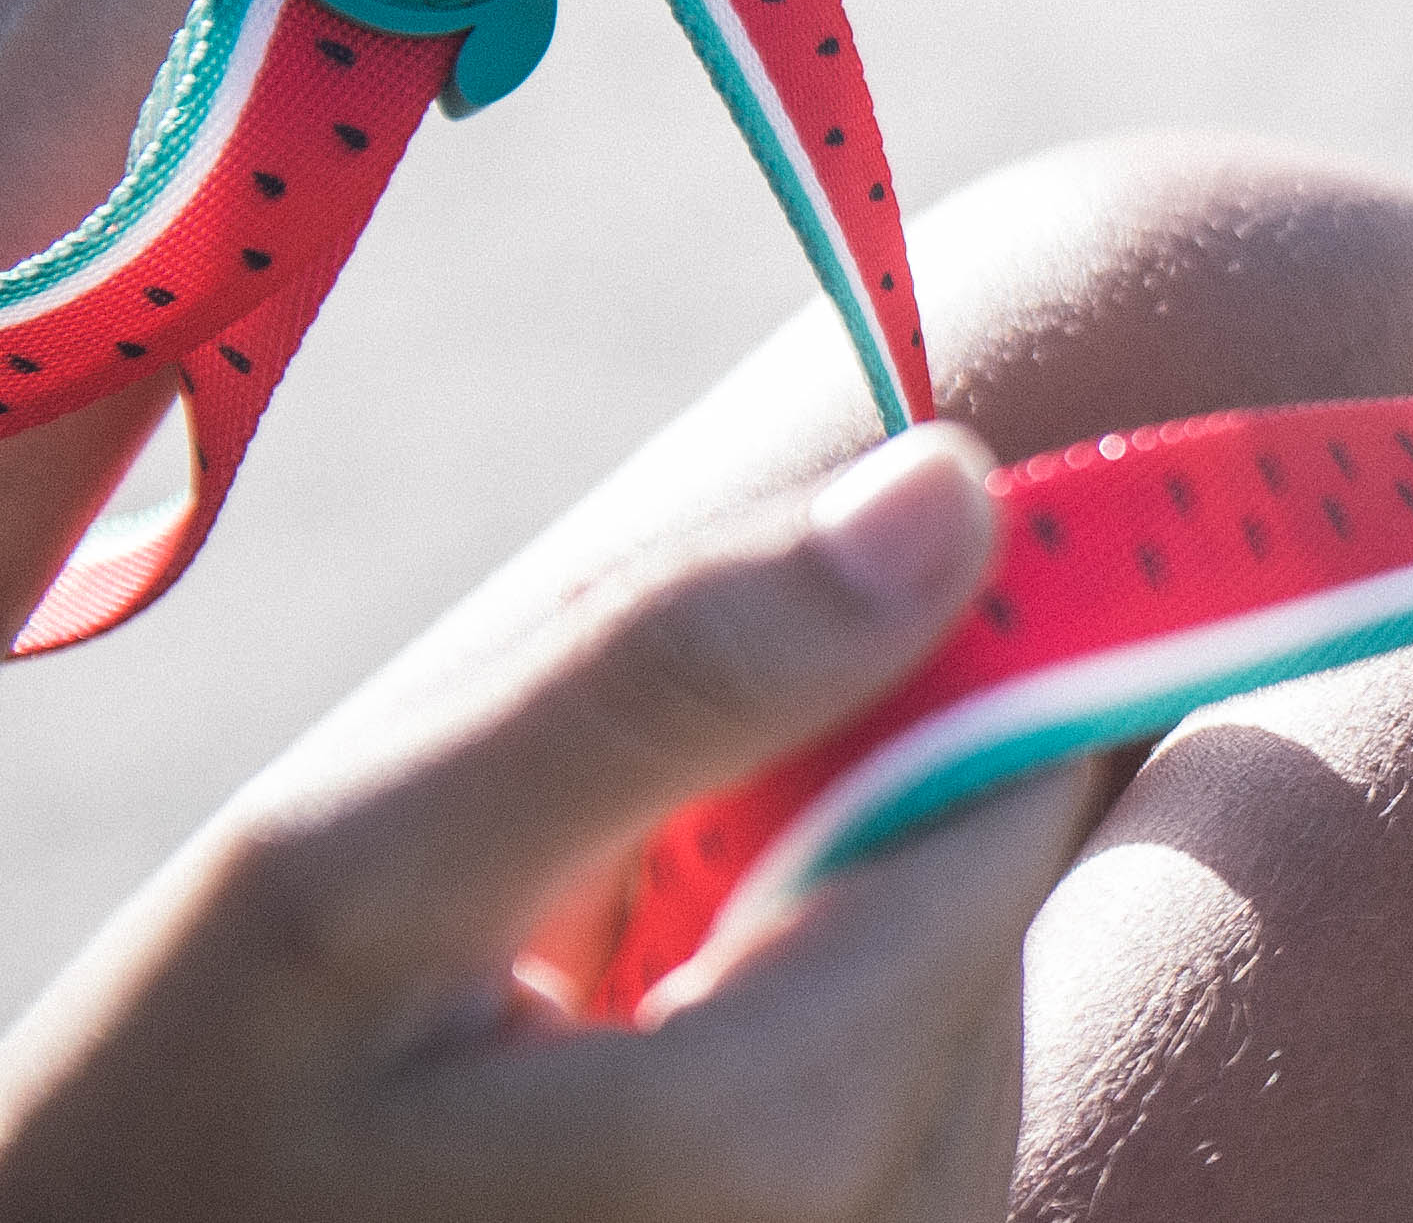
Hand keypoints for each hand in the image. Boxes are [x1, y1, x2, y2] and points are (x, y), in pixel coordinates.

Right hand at [0, 427, 1085, 1222]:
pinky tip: (603, 1070)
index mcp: (788, 1130)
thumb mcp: (354, 871)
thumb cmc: (182, 1131)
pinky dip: (782, 1026)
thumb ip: (662, 675)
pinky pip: (902, 1090)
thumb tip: (943, 495)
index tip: (784, 611)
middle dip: (817, 802)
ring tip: (565, 980)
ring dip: (793, 918)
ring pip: (951, 980)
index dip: (930, 649)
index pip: (1017, 787)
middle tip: (578, 855)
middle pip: (986, 885)